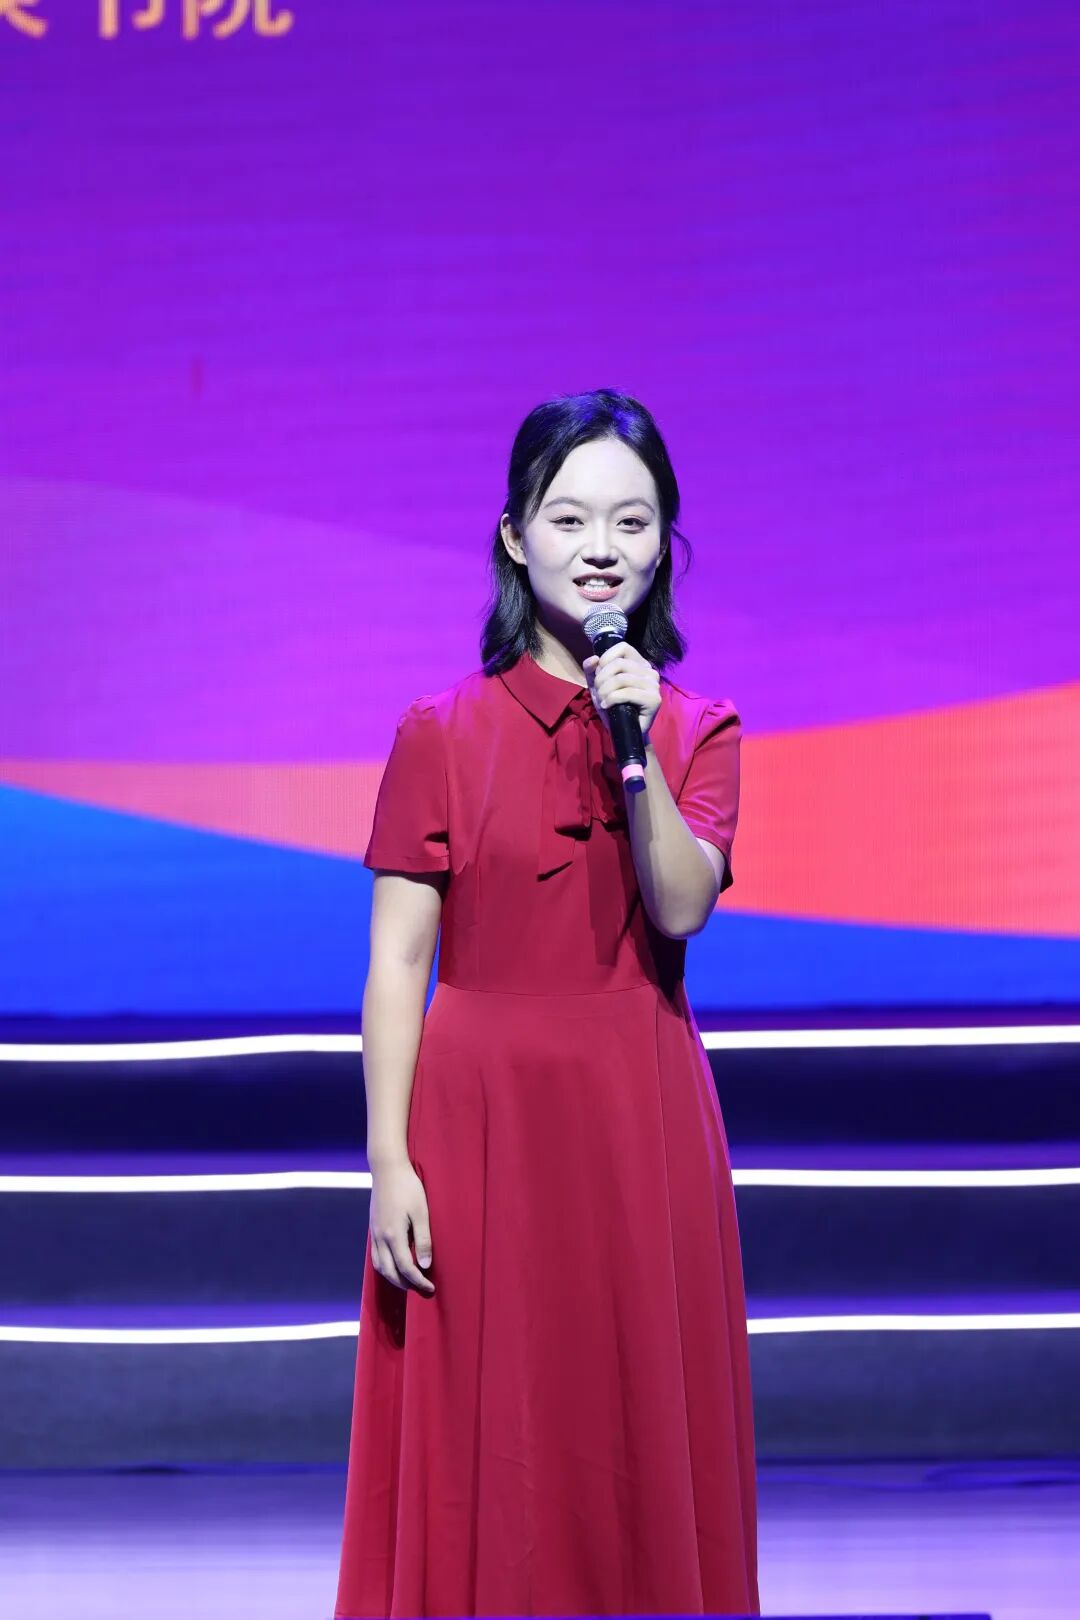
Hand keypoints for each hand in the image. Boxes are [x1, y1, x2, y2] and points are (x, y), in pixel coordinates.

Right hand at [369, 1158, 435, 1294]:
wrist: (387, 1169)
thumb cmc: (408, 1188)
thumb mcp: (421, 1212)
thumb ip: (423, 1240)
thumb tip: (425, 1265)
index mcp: (393, 1235)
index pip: (406, 1268)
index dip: (418, 1281)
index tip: (431, 1288)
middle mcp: (380, 1237)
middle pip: (390, 1272)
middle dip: (405, 1284)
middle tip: (421, 1289)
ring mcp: (374, 1233)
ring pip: (379, 1266)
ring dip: (393, 1278)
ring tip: (409, 1281)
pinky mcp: (372, 1228)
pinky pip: (375, 1256)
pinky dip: (384, 1267)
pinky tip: (395, 1265)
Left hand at [583, 642, 660, 743]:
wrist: (624, 732)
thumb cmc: (613, 707)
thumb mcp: (598, 686)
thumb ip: (592, 670)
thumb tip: (593, 658)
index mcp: (639, 663)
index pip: (623, 647)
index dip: (606, 658)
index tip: (599, 674)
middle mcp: (649, 671)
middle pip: (619, 664)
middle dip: (602, 679)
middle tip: (598, 693)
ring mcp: (654, 685)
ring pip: (622, 678)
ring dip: (605, 691)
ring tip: (602, 701)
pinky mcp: (654, 699)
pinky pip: (628, 692)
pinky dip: (612, 699)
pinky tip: (607, 706)